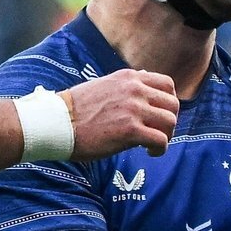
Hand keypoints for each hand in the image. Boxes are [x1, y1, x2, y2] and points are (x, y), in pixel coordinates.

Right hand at [63, 70, 177, 159]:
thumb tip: (143, 79)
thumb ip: (126, 85)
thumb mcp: (104, 85)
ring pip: (170, 121)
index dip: (168, 102)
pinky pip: (161, 140)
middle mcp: (135, 90)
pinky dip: (160, 149)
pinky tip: (149, 152)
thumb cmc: (77, 109)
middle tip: (157, 132)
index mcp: (129, 78)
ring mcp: (134, 109)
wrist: (57, 123)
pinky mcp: (131, 131)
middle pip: (173, 104)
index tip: (158, 114)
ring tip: (152, 144)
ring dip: (166, 135)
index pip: (167, 84)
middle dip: (169, 121)